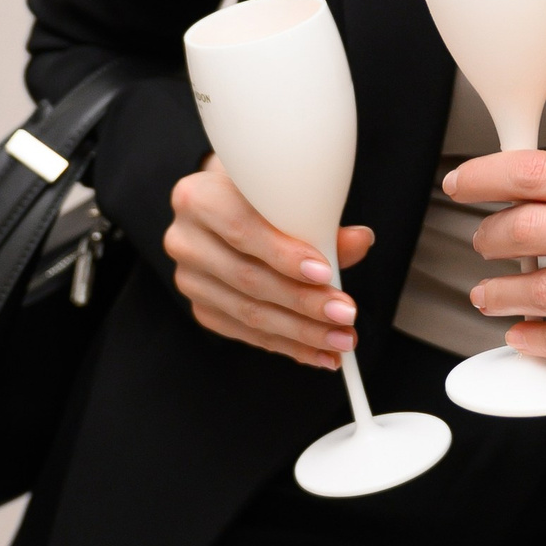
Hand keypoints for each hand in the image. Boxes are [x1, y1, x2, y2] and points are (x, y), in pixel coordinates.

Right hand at [164, 155, 372, 369]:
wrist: (228, 206)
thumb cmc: (260, 196)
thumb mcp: (284, 193)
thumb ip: (318, 218)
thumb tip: (359, 241)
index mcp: (199, 198)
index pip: (242, 229)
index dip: (283, 254)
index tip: (324, 273)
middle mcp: (185, 240)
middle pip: (248, 278)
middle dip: (304, 302)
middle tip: (345, 314)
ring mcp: (190, 279)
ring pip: (249, 313)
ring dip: (302, 332)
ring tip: (341, 339)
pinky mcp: (202, 308)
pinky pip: (248, 334)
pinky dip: (289, 346)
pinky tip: (319, 352)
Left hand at [445, 151, 545, 381]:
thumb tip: (534, 192)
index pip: (539, 172)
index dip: (485, 176)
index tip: (460, 183)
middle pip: (527, 229)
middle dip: (487, 238)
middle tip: (481, 244)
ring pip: (540, 292)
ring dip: (499, 295)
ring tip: (491, 296)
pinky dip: (535, 339)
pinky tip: (524, 334)